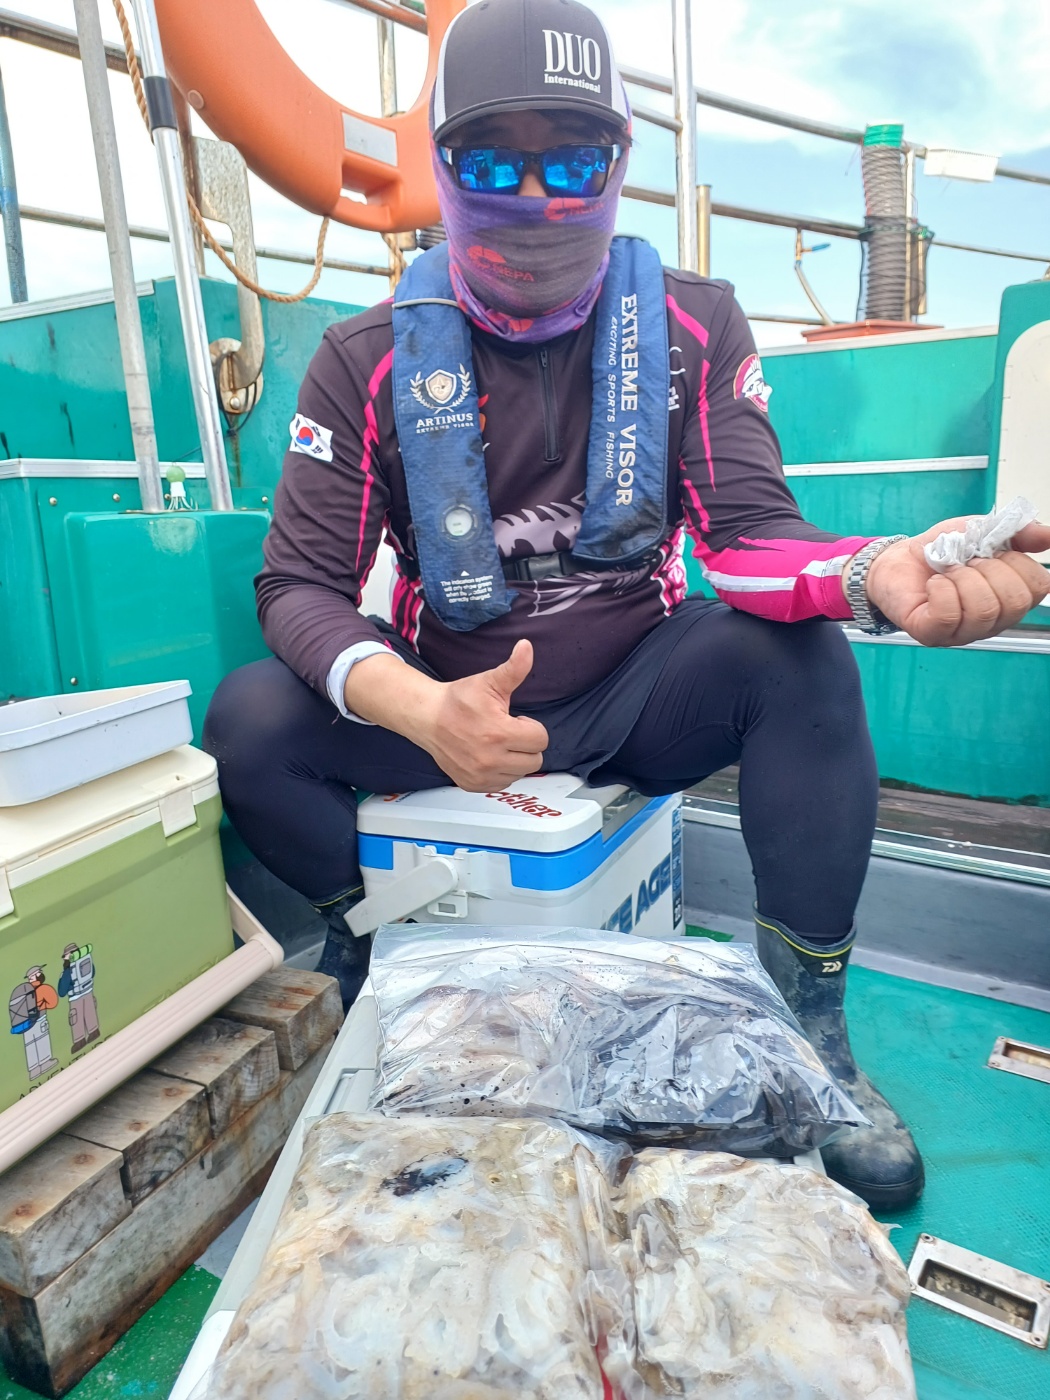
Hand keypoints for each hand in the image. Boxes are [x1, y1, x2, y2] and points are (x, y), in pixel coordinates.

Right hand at [423, 640, 548, 790]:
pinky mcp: (473, 784)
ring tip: (497, 743)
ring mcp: (481, 775)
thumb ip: (514, 668)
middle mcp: (490, 759)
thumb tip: (527, 646)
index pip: (541, 739)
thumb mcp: (489, 681)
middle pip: (535, 760)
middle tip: (507, 732)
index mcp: (499, 733)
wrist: (427, 717)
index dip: (530, 727)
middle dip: (526, 744)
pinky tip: (489, 755)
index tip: (514, 720)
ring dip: (514, 759)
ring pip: (520, 773)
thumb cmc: (458, 699)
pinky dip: (501, 771)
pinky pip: (503, 783)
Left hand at [862, 519, 1049, 645]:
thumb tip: (1047, 535)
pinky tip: (935, 584)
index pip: (1039, 587)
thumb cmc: (940, 550)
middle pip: (1016, 602)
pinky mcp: (931, 633)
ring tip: (949, 572)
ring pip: (983, 610)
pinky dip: (942, 590)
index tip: (992, 552)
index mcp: (1009, 598)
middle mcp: (992, 621)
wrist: (897, 559)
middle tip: (968, 562)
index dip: (1017, 562)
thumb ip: (1016, 531)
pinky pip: (949, 615)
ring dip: (964, 579)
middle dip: (990, 570)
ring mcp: (962, 632)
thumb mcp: (981, 530)